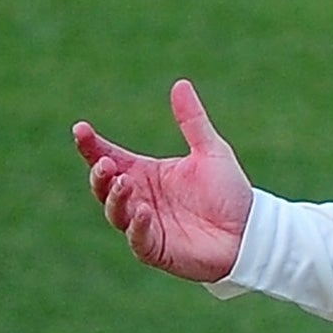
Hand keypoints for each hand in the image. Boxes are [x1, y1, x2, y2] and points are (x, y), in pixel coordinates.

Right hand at [73, 80, 252, 281]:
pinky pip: (138, 238)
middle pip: (104, 185)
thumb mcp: (211, 151)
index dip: (91, 145)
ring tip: (123, 181)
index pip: (109, 156)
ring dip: (115, 197)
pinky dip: (136, 225)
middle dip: (99, 173)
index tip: (81, 129)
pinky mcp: (156, 249)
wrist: (252, 232)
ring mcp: (145, 225)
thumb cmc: (230, 193)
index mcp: (146, 174)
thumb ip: (192, 121)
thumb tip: (180, 83)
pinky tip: (142, 210)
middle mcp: (140, 198)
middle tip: (106, 163)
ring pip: (114, 211)